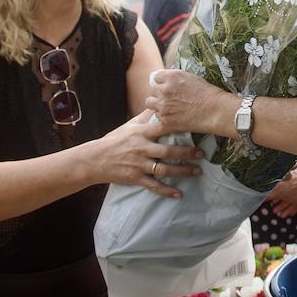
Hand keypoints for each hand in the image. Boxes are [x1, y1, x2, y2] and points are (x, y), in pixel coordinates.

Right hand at [85, 109, 204, 198]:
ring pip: (164, 169)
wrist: (95, 160)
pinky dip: (166, 191)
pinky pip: (154, 186)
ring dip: (182, 171)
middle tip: (202, 154)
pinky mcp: (136, 178)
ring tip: (197, 171)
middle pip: (167, 151)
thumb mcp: (129, 126)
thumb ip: (146, 117)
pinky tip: (179, 194)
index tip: (195, 128)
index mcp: (141, 133)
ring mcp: (139, 164)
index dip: (179, 128)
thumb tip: (159, 103)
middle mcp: (141, 148)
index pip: (163, 128)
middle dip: (186, 153)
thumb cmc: (114, 140)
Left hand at [146, 69, 231, 134]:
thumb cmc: (209, 94)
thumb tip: (168, 81)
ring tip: (167, 109)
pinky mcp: (165, 121)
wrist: (216, 111)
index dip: (162, 82)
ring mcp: (163, 106)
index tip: (168, 87)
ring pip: (149, 103)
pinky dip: (160, 120)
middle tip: (170, 99)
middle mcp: (164, 90)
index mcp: (172, 76)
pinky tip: (168, 120)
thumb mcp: (192, 78)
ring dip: (156, 105)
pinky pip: (154, 120)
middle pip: (153, 90)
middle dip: (160, 94)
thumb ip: (177, 78)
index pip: (157, 77)